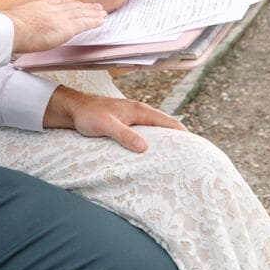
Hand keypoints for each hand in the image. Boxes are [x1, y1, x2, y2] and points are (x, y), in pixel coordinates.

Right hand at [5, 0, 104, 52]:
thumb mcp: (21, 16)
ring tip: (102, 13)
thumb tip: (25, 24)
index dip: (73, 4)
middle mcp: (55, 8)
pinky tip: (101, 21)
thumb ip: (29, 18)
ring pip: (83, 13)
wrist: (11, 28)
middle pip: (75, 6)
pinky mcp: (67, 27)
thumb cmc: (11, 26)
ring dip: (94, 13)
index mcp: (44, 4)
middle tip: (96, 6)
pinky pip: (85, 23)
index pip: (63, 2)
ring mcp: (62, 17)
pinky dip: (94, 21)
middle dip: (87, 6)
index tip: (78, 4)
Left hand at [42, 85, 186, 152]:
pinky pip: (145, 134)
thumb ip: (124, 135)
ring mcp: (134, 118)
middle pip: (166, 127)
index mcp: (140, 111)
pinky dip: (152, 143)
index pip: (170, 123)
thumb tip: (144, 147)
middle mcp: (140, 113)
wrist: (73, 109)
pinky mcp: (126, 124)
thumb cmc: (88, 115)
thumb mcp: (106, 126)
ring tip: (173, 160)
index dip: (184, 135)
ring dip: (165, 142)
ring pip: (156, 131)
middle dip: (178, 141)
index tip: (197, 150)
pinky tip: (151, 155)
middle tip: (190, 160)